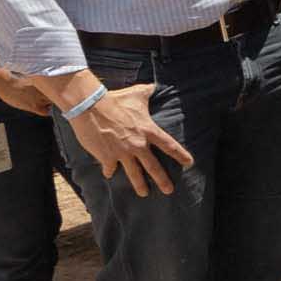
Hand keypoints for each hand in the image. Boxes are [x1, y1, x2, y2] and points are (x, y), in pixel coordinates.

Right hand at [61, 82, 190, 195]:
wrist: (91, 107)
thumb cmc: (115, 100)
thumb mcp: (136, 94)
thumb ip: (146, 92)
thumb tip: (153, 86)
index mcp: (148, 131)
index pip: (169, 145)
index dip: (180, 155)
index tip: (189, 163)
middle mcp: (138, 145)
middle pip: (153, 167)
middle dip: (162, 180)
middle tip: (169, 190)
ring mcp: (122, 153)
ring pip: (134, 173)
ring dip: (139, 185)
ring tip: (144, 194)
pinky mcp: (107, 157)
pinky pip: (110, 168)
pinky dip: (110, 171)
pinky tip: (109, 174)